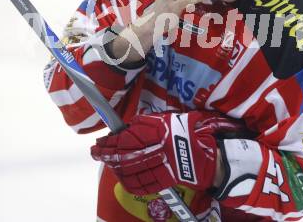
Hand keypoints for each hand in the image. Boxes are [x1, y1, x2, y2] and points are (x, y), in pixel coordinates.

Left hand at [91, 111, 242, 194]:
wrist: (207, 153)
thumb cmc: (188, 130)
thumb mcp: (166, 119)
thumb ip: (145, 122)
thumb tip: (127, 127)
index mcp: (155, 134)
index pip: (125, 139)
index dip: (109, 142)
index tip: (99, 141)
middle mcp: (154, 151)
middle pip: (123, 155)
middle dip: (106, 154)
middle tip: (95, 152)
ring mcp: (158, 168)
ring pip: (129, 171)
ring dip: (115, 167)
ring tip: (109, 162)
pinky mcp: (163, 181)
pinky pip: (141, 184)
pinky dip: (128, 181)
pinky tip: (122, 176)